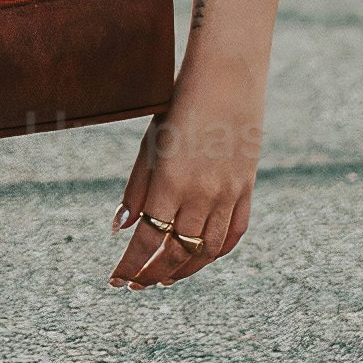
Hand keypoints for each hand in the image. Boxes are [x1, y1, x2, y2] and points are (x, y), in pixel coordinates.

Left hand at [109, 88, 259, 288]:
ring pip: (207, 251)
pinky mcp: (246, 188)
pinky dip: (216, 252)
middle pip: (176, 252)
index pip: (147, 242)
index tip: (115, 280)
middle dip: (151, 274)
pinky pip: (234, 233)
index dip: (130, 266)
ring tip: (164, 279)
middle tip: (135, 284)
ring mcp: (228, 193)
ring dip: (183, 270)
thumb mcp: (150, 145)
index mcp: (171, 183)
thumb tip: (121, 228)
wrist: (226, 78)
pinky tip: (198, 258)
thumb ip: (136, 189)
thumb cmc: (179, 105)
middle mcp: (202, 194)